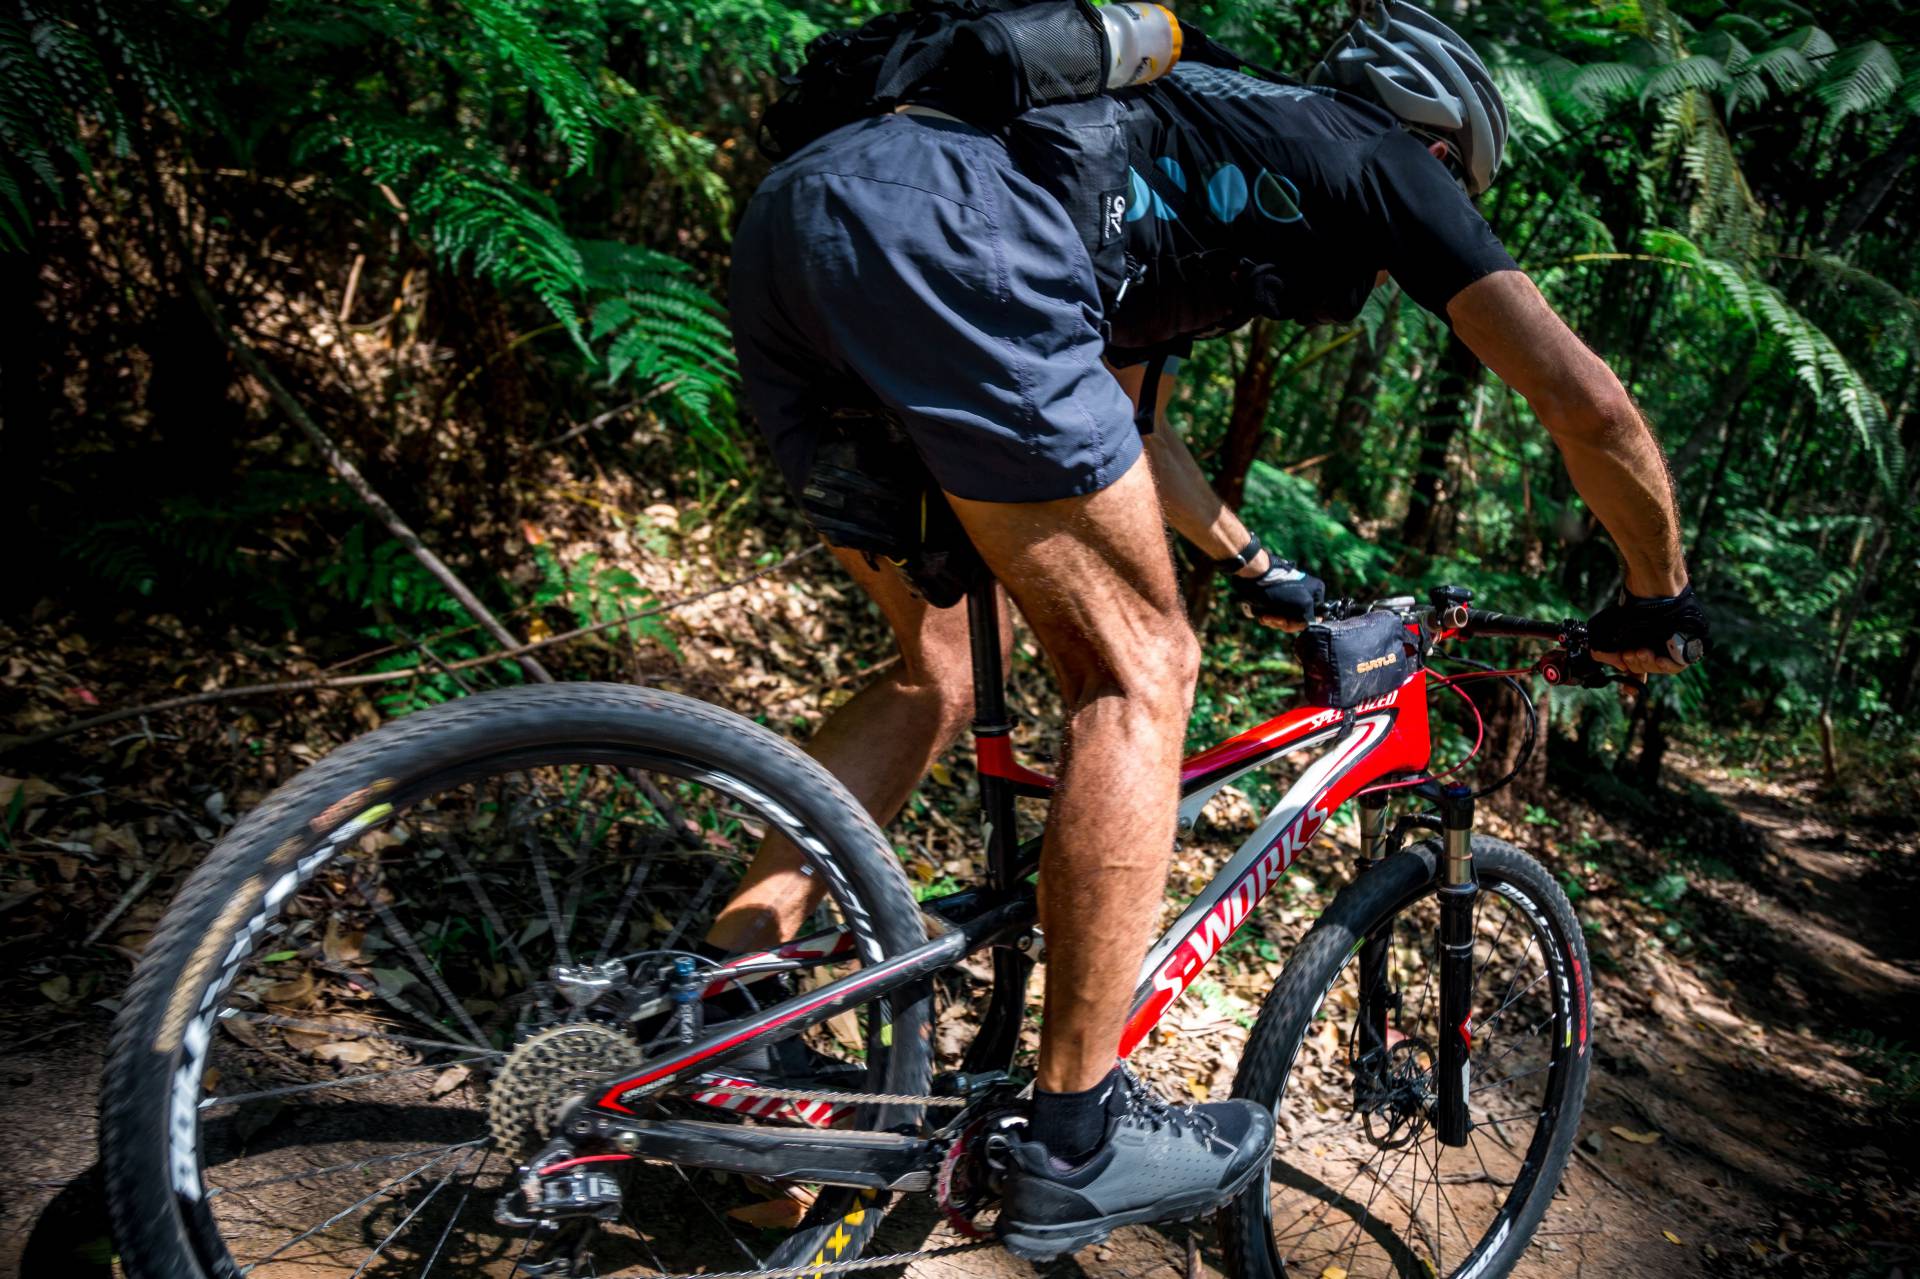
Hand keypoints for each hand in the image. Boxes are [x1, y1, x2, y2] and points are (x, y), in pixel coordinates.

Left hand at [1229, 556, 1325, 632]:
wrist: (1256, 578)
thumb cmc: (1282, 589)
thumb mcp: (1303, 603)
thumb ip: (1310, 618)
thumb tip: (1309, 625)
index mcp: (1315, 592)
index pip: (1315, 617)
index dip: (1302, 623)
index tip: (1291, 623)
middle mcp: (1304, 596)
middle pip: (1298, 621)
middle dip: (1286, 623)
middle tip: (1277, 618)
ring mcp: (1289, 600)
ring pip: (1285, 622)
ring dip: (1275, 622)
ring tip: (1267, 616)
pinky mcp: (1276, 604)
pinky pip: (1275, 619)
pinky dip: (1269, 619)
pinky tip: (1263, 616)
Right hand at [1587, 583, 1709, 676]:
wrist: (1653, 594)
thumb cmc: (1630, 609)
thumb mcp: (1606, 632)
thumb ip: (1603, 654)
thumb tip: (1619, 670)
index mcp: (1639, 642)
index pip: (1637, 667)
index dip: (1632, 680)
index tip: (1628, 691)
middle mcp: (1655, 645)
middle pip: (1646, 668)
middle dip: (1635, 664)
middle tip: (1630, 653)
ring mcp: (1671, 646)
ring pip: (1661, 668)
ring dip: (1648, 664)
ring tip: (1641, 651)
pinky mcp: (1687, 646)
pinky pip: (1678, 665)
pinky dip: (1667, 666)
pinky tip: (1660, 659)